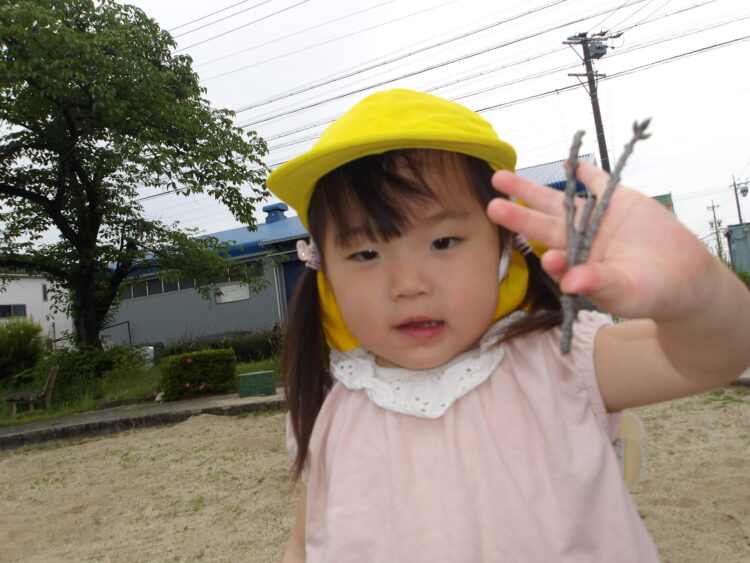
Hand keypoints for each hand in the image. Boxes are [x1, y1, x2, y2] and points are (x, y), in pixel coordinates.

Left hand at [486, 161, 718, 322]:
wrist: (683, 278)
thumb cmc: (650, 295)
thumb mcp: (624, 291)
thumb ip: (597, 283)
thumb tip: (569, 282)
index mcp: (576, 265)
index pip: (555, 258)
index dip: (548, 256)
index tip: (547, 257)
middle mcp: (578, 241)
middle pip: (542, 224)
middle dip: (517, 214)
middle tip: (491, 206)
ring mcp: (595, 219)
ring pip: (557, 201)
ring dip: (531, 190)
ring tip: (502, 178)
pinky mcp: (618, 201)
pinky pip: (598, 183)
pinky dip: (585, 172)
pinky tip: (567, 162)